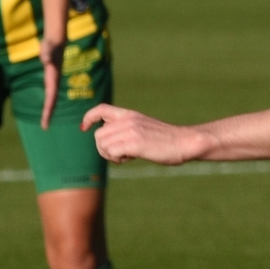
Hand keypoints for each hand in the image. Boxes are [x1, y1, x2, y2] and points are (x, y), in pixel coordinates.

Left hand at [39, 36, 63, 128]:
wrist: (57, 40)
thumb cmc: (51, 43)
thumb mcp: (48, 47)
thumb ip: (46, 52)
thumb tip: (45, 60)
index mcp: (53, 78)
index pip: (51, 97)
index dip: (48, 109)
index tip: (45, 121)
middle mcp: (54, 81)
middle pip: (52, 100)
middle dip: (49, 114)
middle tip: (44, 127)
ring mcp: (52, 79)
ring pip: (52, 97)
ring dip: (49, 109)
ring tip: (46, 120)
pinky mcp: (50, 77)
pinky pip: (50, 92)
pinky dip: (49, 101)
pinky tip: (47, 107)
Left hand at [82, 103, 209, 165]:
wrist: (185, 142)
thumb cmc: (167, 140)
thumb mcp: (145, 128)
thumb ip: (127, 129)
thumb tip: (108, 141)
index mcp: (130, 114)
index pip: (101, 109)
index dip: (88, 118)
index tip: (84, 128)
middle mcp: (127, 120)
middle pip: (98, 135)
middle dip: (103, 148)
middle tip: (119, 154)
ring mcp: (131, 131)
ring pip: (102, 144)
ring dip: (110, 155)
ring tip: (126, 156)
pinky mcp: (134, 143)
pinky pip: (111, 152)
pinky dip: (117, 159)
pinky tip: (130, 158)